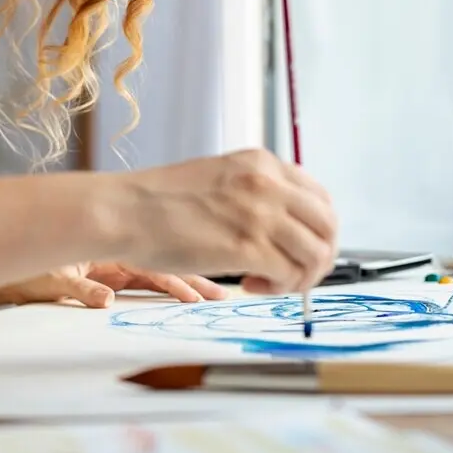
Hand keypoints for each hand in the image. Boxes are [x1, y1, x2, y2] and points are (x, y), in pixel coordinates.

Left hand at [2, 263, 229, 308]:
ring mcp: (115, 265)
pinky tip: (185, 300)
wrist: (7, 275)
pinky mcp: (110, 278)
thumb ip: (81, 289)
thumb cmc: (27, 273)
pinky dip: (165, 290)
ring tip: (211, 299)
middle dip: (194, 278)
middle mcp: (116, 252)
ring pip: (159, 274)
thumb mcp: (54, 281)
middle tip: (222, 296)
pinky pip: (144, 284)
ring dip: (185, 286)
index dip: (179, 277)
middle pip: (164, 265)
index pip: (152, 263)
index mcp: (108, 245)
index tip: (201, 293)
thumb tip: (105, 300)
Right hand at [119, 148, 338, 294]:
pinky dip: (277, 288)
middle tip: (295, 275)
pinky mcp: (247, 247)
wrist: (124, 211)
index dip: (318, 230)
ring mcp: (259, 214)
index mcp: (260, 164)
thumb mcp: (218, 179)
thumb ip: (254, 193)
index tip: (302, 249)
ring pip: (315, 254)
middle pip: (328, 226)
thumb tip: (282, 227)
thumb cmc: (158, 202)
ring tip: (267, 283)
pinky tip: (249, 285)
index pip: (320, 197)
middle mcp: (267, 184)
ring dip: (298, 277)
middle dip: (320, 257)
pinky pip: (289, 276)